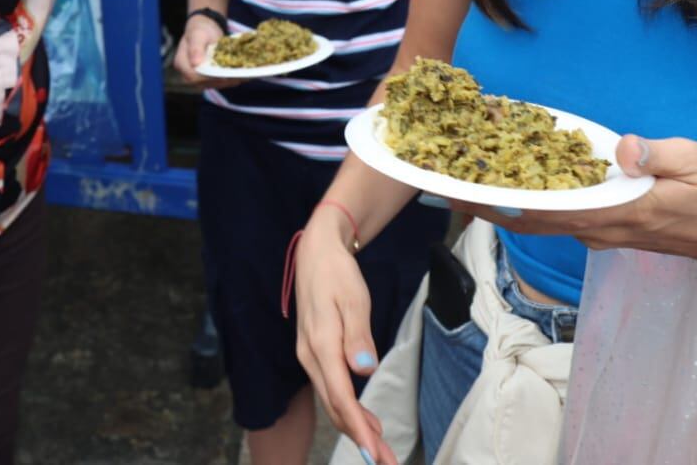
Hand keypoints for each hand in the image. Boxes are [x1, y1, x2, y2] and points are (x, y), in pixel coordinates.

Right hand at [172, 15, 238, 89]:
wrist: (205, 29)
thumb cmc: (200, 30)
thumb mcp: (198, 35)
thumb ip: (196, 48)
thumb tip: (195, 63)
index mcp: (182, 63)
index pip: (193, 76)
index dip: (208, 77)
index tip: (224, 75)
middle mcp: (188, 73)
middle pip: (204, 83)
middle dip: (222, 80)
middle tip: (238, 77)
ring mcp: (198, 77)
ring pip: (213, 84)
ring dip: (228, 82)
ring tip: (243, 77)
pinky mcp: (208, 78)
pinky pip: (219, 82)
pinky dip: (230, 80)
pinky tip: (242, 77)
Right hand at [294, 210, 398, 464]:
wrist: (316, 252)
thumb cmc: (337, 273)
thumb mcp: (354, 299)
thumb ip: (358, 336)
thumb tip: (364, 370)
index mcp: (320, 345)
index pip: (341, 397)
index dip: (358, 428)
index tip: (375, 453)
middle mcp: (311, 356)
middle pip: (335, 407)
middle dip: (360, 438)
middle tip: (386, 461)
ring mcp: (310, 356)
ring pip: (332, 400)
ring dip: (355, 426)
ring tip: (381, 448)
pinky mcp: (315, 352)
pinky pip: (331, 388)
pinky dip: (349, 409)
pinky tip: (365, 419)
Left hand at [450, 135, 696, 268]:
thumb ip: (659, 155)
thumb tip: (624, 150)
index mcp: (615, 213)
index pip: (545, 211)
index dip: (501, 203)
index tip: (461, 193)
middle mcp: (599, 228)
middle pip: (530, 218)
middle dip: (486, 204)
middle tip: (441, 185)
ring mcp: (601, 231)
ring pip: (542, 219)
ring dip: (504, 203)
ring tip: (465, 180)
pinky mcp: (607, 226)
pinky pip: (559, 215)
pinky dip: (530, 201)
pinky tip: (512, 182)